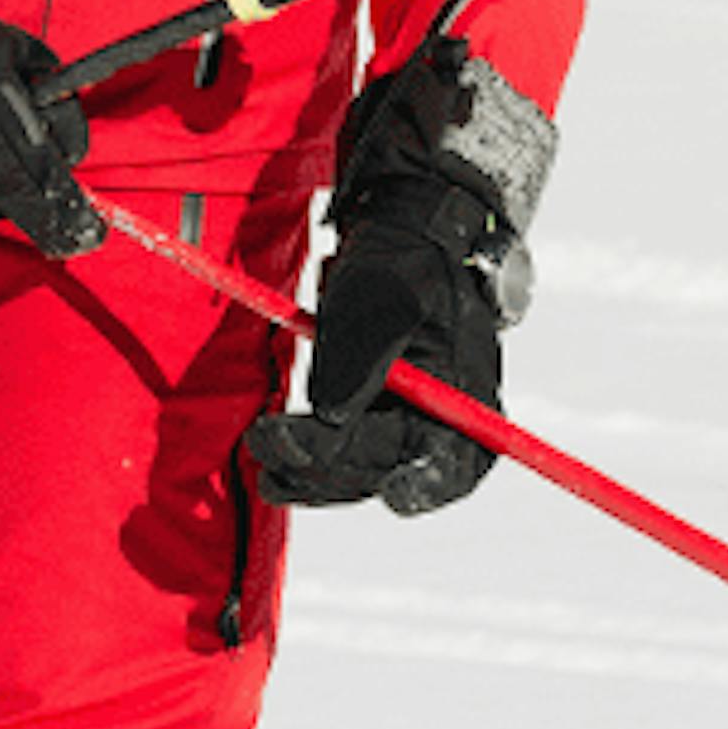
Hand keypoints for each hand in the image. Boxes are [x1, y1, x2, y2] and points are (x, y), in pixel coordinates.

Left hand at [248, 41, 553, 517]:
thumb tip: (329, 417)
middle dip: (333, 470)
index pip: (453, 455)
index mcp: (464, 389)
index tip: (395, 497)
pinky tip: (277, 444)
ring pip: (363, 466)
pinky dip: (313, 450)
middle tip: (270, 453)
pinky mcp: (378, 411)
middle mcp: (442, 414)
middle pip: (395, 469)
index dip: (429, 483)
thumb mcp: (380, 294)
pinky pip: (348, 446)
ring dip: (314, 470)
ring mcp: (410, 416)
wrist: (403, 231)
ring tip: (263, 461)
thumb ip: (358, 355)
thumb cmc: (401, 256)